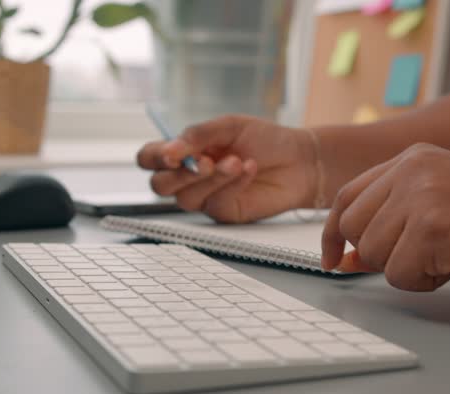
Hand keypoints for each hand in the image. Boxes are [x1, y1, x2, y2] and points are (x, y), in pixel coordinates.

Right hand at [137, 115, 318, 222]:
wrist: (299, 160)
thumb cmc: (265, 140)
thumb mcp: (229, 126)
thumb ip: (198, 135)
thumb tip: (172, 150)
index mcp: (185, 152)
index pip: (150, 158)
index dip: (154, 157)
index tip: (172, 153)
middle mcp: (189, 177)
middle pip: (159, 186)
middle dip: (180, 174)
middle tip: (206, 161)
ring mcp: (205, 197)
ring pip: (186, 198)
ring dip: (211, 178)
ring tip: (236, 161)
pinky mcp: (224, 212)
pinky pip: (215, 203)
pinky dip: (232, 184)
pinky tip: (249, 169)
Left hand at [321, 143, 449, 300]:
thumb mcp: (446, 205)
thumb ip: (395, 218)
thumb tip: (344, 254)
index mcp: (416, 157)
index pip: (348, 196)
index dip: (333, 232)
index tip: (332, 258)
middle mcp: (413, 168)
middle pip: (352, 228)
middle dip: (379, 255)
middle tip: (426, 258)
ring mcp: (421, 194)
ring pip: (371, 255)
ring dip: (408, 270)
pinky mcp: (432, 227)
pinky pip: (397, 276)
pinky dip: (426, 283)